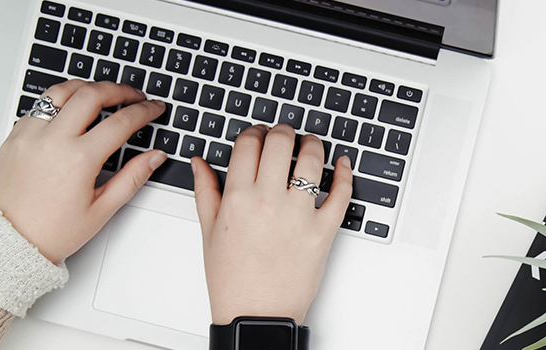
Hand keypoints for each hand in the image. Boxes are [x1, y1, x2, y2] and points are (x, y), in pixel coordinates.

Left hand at [0, 80, 167, 263]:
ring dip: (87, 87)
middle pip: (92, 94)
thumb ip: (133, 178)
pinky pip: (41, 105)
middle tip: (134, 96)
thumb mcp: (101, 209)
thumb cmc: (50, 231)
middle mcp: (53, 140)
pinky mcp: (15, 135)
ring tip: (103, 93)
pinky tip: (72, 110)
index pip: (121, 121)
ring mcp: (30, 134)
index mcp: (79, 159)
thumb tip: (154, 157)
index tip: (154, 108)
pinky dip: (61, 101)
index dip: (144, 111)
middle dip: (119, 90)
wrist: (6, 240)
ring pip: (63, 91)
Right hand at [192, 124, 352, 324]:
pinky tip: (343, 165)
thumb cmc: (232, 279)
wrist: (257, 314)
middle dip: (283, 131)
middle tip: (284, 135)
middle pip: (280, 143)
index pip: (248, 144)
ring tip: (310, 145)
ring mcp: (298, 215)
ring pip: (312, 160)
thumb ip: (205, 191)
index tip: (259, 134)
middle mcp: (268, 201)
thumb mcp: (209, 232)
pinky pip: (341, 194)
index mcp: (237, 198)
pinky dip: (346, 174)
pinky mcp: (323, 231)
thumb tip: (199, 162)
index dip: (255, 132)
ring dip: (313, 144)